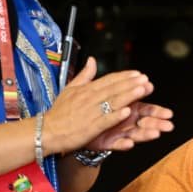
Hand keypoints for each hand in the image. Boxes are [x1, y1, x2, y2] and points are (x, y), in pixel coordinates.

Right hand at [42, 58, 169, 154]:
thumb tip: (92, 60)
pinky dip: (116, 116)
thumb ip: (84, 75)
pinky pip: (105, 120)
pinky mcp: (90, 127)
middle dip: (131, 84)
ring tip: (142, 90)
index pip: (108, 80)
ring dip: (128, 96)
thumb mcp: (70, 89)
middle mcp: (89, 99)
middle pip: (113, 89)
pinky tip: (127, 112)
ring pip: (112, 102)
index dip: (124, 76)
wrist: (47, 131)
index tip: (138, 74)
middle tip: (146, 80)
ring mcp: (90, 112)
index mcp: (86, 90)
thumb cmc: (59, 113)